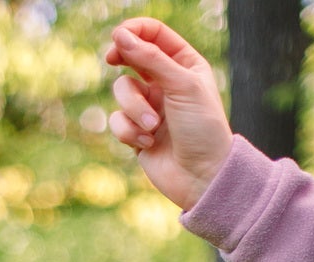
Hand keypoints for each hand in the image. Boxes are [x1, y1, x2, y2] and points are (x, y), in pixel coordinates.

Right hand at [103, 17, 232, 211]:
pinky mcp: (136, 133)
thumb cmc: (202, 128)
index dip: (134, 31)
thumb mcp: (181, 85)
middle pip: (132, 57)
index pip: (154, 34)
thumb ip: (150, 58)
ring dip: (134, 108)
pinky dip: (130, 132)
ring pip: (122, 91)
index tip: (118, 37)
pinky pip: (118, 122)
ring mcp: (149, 107)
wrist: (202, 177)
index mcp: (184, 64)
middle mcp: (165, 82)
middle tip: (112, 58)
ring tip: (152, 126)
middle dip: (122, 58)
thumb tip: (120, 36)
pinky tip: (148, 144)